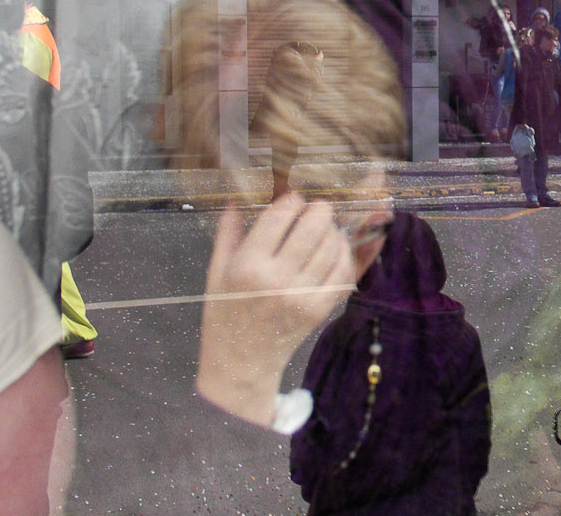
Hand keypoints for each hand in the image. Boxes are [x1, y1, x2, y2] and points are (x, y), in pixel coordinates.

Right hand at [195, 193, 362, 427]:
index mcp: (248, 266)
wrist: (240, 362)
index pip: (279, 217)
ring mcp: (302, 295)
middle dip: (320, 209)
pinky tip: (337, 250)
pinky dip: (344, 256)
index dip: (292, 200)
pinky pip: (343, 273)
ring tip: (327, 228)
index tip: (295, 198)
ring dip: (334, 231)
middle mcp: (277, 279)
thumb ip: (227, 234)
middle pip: (313, 227)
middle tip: (318, 208)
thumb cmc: (224, 313)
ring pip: (332, 246)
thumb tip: (235, 198)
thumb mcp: (216, 272)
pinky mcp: (319, 309)